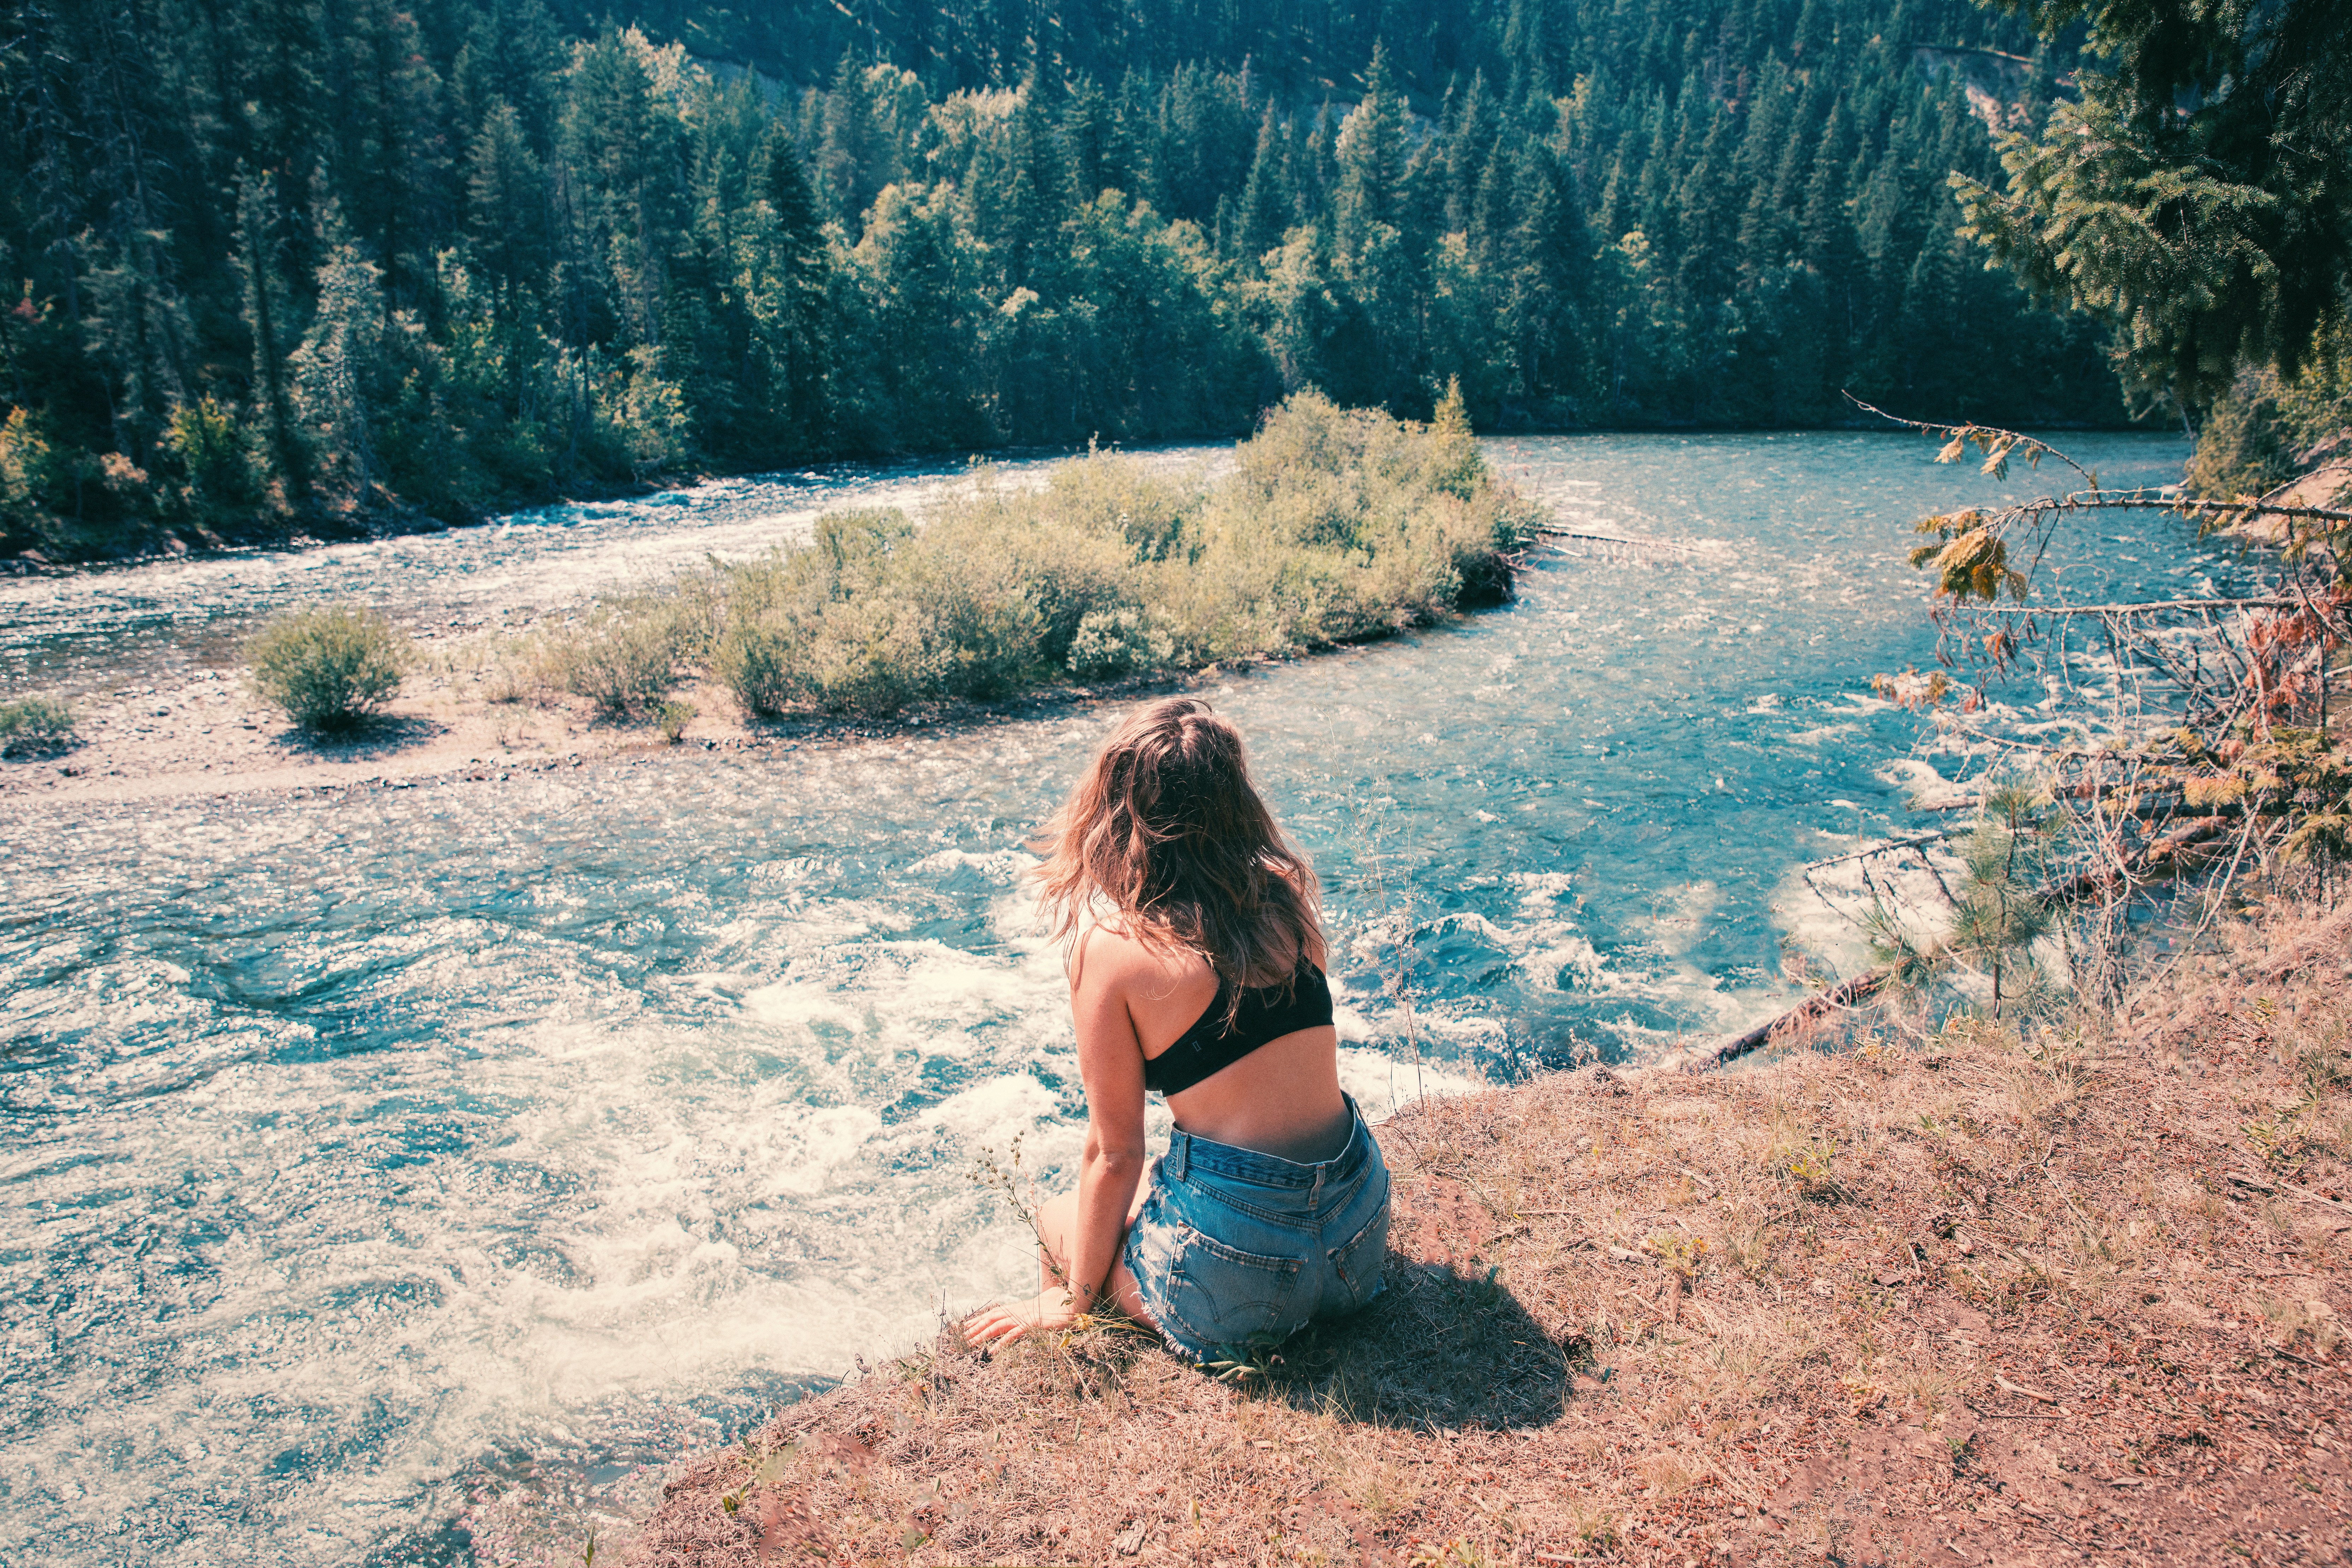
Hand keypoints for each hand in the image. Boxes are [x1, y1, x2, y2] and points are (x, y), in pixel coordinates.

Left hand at [960, 1287, 1081, 1348]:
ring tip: (968, 1344)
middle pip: (990, 1319)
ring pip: (996, 1326)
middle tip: (958, 1338)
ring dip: (980, 1335)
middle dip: (973, 1328)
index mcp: (1019, 1308)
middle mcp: (1018, 1311)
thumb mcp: (1043, 1308)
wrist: (1075, 1302)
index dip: (978, 1320)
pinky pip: (1013, 1335)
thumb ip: (1035, 1311)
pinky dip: (1001, 1343)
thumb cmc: (1061, 1305)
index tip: (964, 1327)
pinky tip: (991, 1352)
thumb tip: (1032, 1314)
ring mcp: (1024, 1317)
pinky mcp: (1032, 1324)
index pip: (993, 1314)